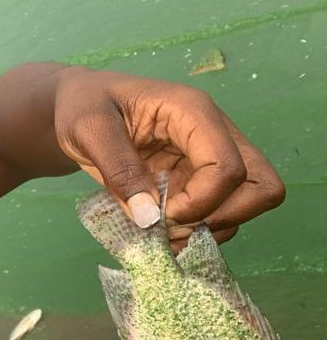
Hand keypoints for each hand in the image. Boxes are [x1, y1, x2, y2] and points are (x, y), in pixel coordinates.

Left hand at [53, 66, 284, 252]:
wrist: (77, 108)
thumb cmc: (84, 106)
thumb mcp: (88, 130)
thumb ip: (118, 170)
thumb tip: (150, 218)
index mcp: (193, 112)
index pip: (228, 166)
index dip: (202, 201)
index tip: (162, 213)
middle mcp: (214, 134)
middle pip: (262, 186)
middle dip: (224, 218)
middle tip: (175, 225)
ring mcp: (209, 160)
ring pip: (245, 206)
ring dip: (207, 230)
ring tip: (161, 231)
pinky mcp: (197, 181)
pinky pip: (218, 215)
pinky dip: (196, 233)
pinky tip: (161, 233)